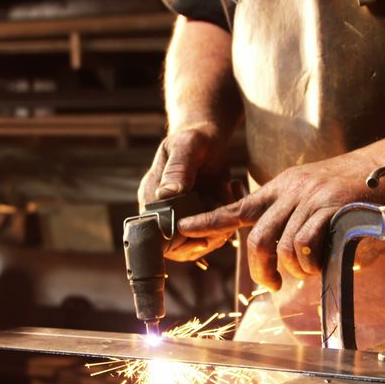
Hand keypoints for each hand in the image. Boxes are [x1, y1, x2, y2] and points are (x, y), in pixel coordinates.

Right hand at [138, 127, 235, 261]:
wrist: (209, 137)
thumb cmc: (195, 136)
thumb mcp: (188, 146)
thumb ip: (178, 168)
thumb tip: (167, 194)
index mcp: (152, 196)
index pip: (155, 233)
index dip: (176, 243)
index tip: (201, 238)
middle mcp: (165, 211)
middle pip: (177, 247)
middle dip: (203, 240)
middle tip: (224, 225)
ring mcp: (183, 216)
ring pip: (198, 243)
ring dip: (219, 230)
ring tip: (228, 197)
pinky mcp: (201, 217)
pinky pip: (213, 233)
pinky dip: (228, 222)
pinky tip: (232, 191)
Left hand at [177, 141, 384, 290]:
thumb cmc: (354, 190)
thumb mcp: (314, 197)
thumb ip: (294, 221)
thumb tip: (283, 260)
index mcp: (281, 188)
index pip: (236, 206)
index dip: (208, 221)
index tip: (182, 229)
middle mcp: (290, 190)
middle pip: (257, 238)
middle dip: (260, 270)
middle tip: (272, 285)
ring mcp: (309, 197)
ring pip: (283, 246)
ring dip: (293, 270)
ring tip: (307, 274)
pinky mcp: (330, 207)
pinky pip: (307, 244)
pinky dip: (312, 262)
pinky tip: (323, 264)